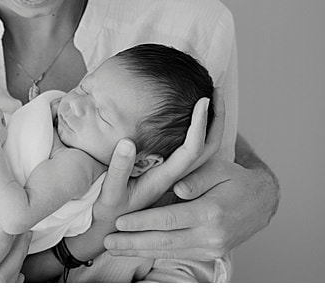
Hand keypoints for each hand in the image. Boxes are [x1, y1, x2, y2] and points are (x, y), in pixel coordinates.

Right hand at [93, 97, 216, 226]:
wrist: (111, 234)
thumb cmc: (108, 214)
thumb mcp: (109, 194)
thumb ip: (118, 169)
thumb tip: (128, 142)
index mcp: (164, 179)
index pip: (191, 149)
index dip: (199, 124)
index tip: (204, 99)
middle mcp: (175, 177)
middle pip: (207, 148)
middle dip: (214, 118)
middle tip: (216, 90)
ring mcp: (174, 176)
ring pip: (203, 151)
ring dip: (210, 124)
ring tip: (212, 99)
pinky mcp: (169, 175)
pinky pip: (193, 153)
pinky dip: (199, 133)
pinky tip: (196, 119)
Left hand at [107, 157, 276, 260]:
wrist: (263, 201)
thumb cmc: (234, 178)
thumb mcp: (217, 168)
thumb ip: (196, 178)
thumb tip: (178, 189)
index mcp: (211, 212)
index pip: (169, 220)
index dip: (142, 222)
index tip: (119, 222)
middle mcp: (212, 234)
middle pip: (165, 241)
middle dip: (133, 243)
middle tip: (108, 242)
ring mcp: (212, 247)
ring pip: (169, 252)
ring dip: (140, 250)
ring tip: (114, 248)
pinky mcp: (211, 252)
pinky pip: (179, 254)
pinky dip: (155, 253)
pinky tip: (137, 249)